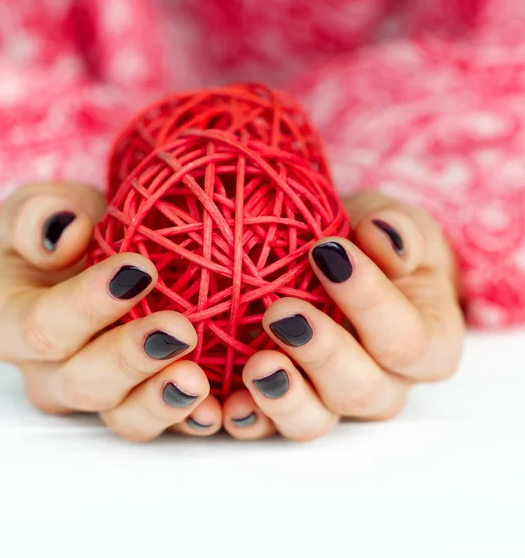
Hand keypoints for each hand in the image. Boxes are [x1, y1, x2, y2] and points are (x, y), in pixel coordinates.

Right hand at [0, 183, 223, 440]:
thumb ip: (35, 214)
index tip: (140, 269)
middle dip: (131, 358)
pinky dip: (193, 420)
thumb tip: (64, 231)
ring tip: (197, 382)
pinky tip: (219, 409)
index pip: (40, 326)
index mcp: (13, 325)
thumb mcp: (42, 208)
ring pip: (122, 418)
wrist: (100, 255)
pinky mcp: (140, 404)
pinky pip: (164, 424)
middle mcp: (50, 372)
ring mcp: (98, 396)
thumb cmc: (70, 232)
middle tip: (180, 330)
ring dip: (161, 403)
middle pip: (82, 383)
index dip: (87, 304)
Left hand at [220, 191, 464, 440]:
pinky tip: (223, 405)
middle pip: (361, 391)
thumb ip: (400, 232)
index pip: (407, 340)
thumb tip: (386, 238)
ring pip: (315, 421)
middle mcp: (382, 384)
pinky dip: (244, 418)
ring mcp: (331, 401)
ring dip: (284, 398)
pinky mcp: (284, 404)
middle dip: (321, 353)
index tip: (327, 252)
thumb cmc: (371, 245)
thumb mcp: (391, 225)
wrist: (336, 263)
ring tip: (256, 366)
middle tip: (282, 312)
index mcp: (425, 345)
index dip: (370, 302)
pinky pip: (265, 425)